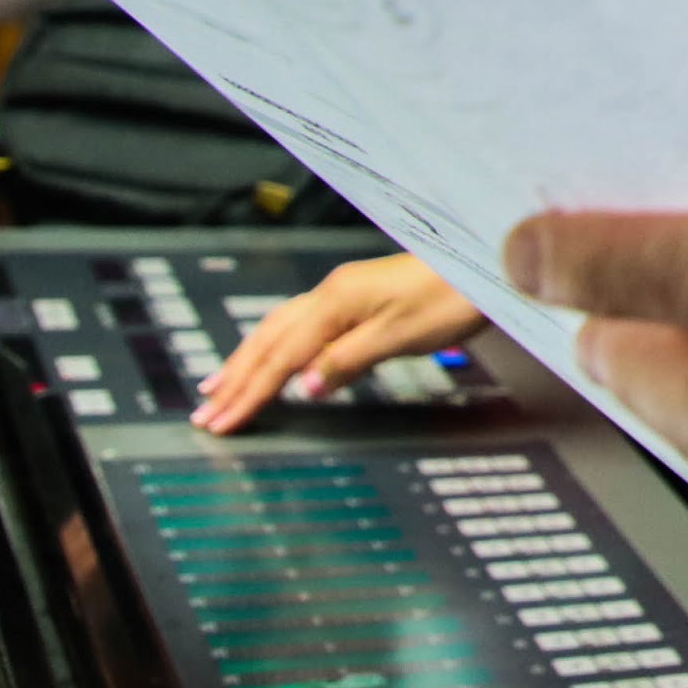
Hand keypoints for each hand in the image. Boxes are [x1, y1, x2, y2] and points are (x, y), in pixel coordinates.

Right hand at [193, 253, 481, 431]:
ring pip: (278, 329)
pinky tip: (273, 360)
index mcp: (335, 302)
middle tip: (204, 411)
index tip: (223, 422)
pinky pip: (299, 325)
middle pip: (268, 340)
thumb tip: (304, 386)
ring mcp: (342, 294)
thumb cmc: (451, 296)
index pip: (279, 357)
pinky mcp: (356, 298)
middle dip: (233, 378)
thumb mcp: (399, 335)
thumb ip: (347, 361)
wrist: (483, 266)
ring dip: (246, 360)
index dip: (249, 393)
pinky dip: (276, 347)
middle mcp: (331, 294)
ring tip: (219, 385)